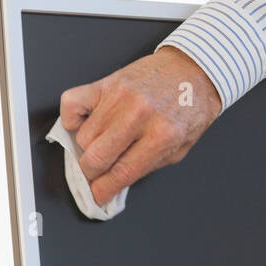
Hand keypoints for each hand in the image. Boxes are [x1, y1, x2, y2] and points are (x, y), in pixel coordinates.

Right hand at [59, 46, 222, 206]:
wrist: (194, 70)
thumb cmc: (191, 107)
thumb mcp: (181, 147)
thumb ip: (149, 166)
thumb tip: (116, 183)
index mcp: (163, 135)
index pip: (121, 173)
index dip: (104, 189)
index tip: (97, 195)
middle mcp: (139, 115)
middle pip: (95, 158)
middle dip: (91, 173)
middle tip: (97, 173)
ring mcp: (120, 96)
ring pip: (82, 136)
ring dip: (87, 147)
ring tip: (104, 143)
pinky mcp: (107, 82)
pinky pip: (70, 104)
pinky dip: (72, 119)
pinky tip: (86, 124)